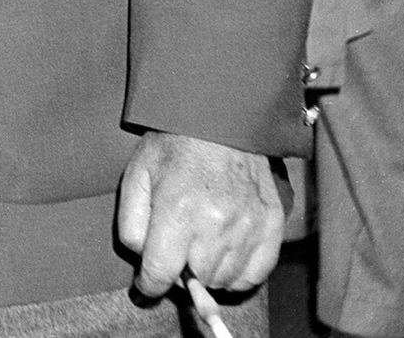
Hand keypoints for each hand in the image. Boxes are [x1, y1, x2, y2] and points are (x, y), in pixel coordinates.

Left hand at [115, 132, 281, 296]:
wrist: (221, 119)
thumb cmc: (174, 147)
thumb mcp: (136, 176)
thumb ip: (131, 224)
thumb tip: (143, 261)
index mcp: (177, 211)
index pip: (160, 274)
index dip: (150, 284)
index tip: (148, 283)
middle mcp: (216, 225)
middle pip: (195, 280)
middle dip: (180, 272)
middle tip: (177, 251)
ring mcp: (248, 227)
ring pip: (224, 281)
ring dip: (209, 272)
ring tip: (201, 245)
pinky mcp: (272, 226)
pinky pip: (255, 274)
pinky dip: (238, 272)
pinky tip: (226, 252)